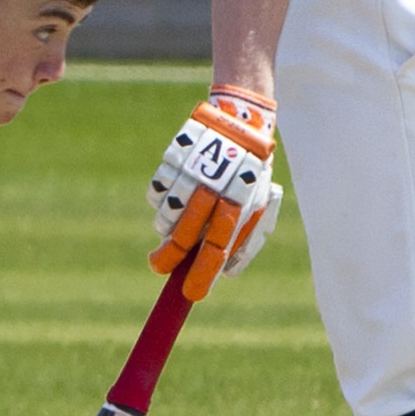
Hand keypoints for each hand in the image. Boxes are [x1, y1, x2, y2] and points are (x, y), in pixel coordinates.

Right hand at [147, 89, 279, 280]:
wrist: (238, 122)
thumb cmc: (249, 174)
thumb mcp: (259, 204)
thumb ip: (245, 239)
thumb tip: (227, 273)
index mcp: (238, 205)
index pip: (217, 247)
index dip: (202, 273)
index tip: (190, 293)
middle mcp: (213, 191)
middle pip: (182, 235)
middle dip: (168, 257)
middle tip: (158, 266)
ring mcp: (189, 175)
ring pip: (165, 216)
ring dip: (166, 225)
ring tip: (178, 217)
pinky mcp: (171, 159)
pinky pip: (156, 193)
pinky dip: (160, 200)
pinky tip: (175, 192)